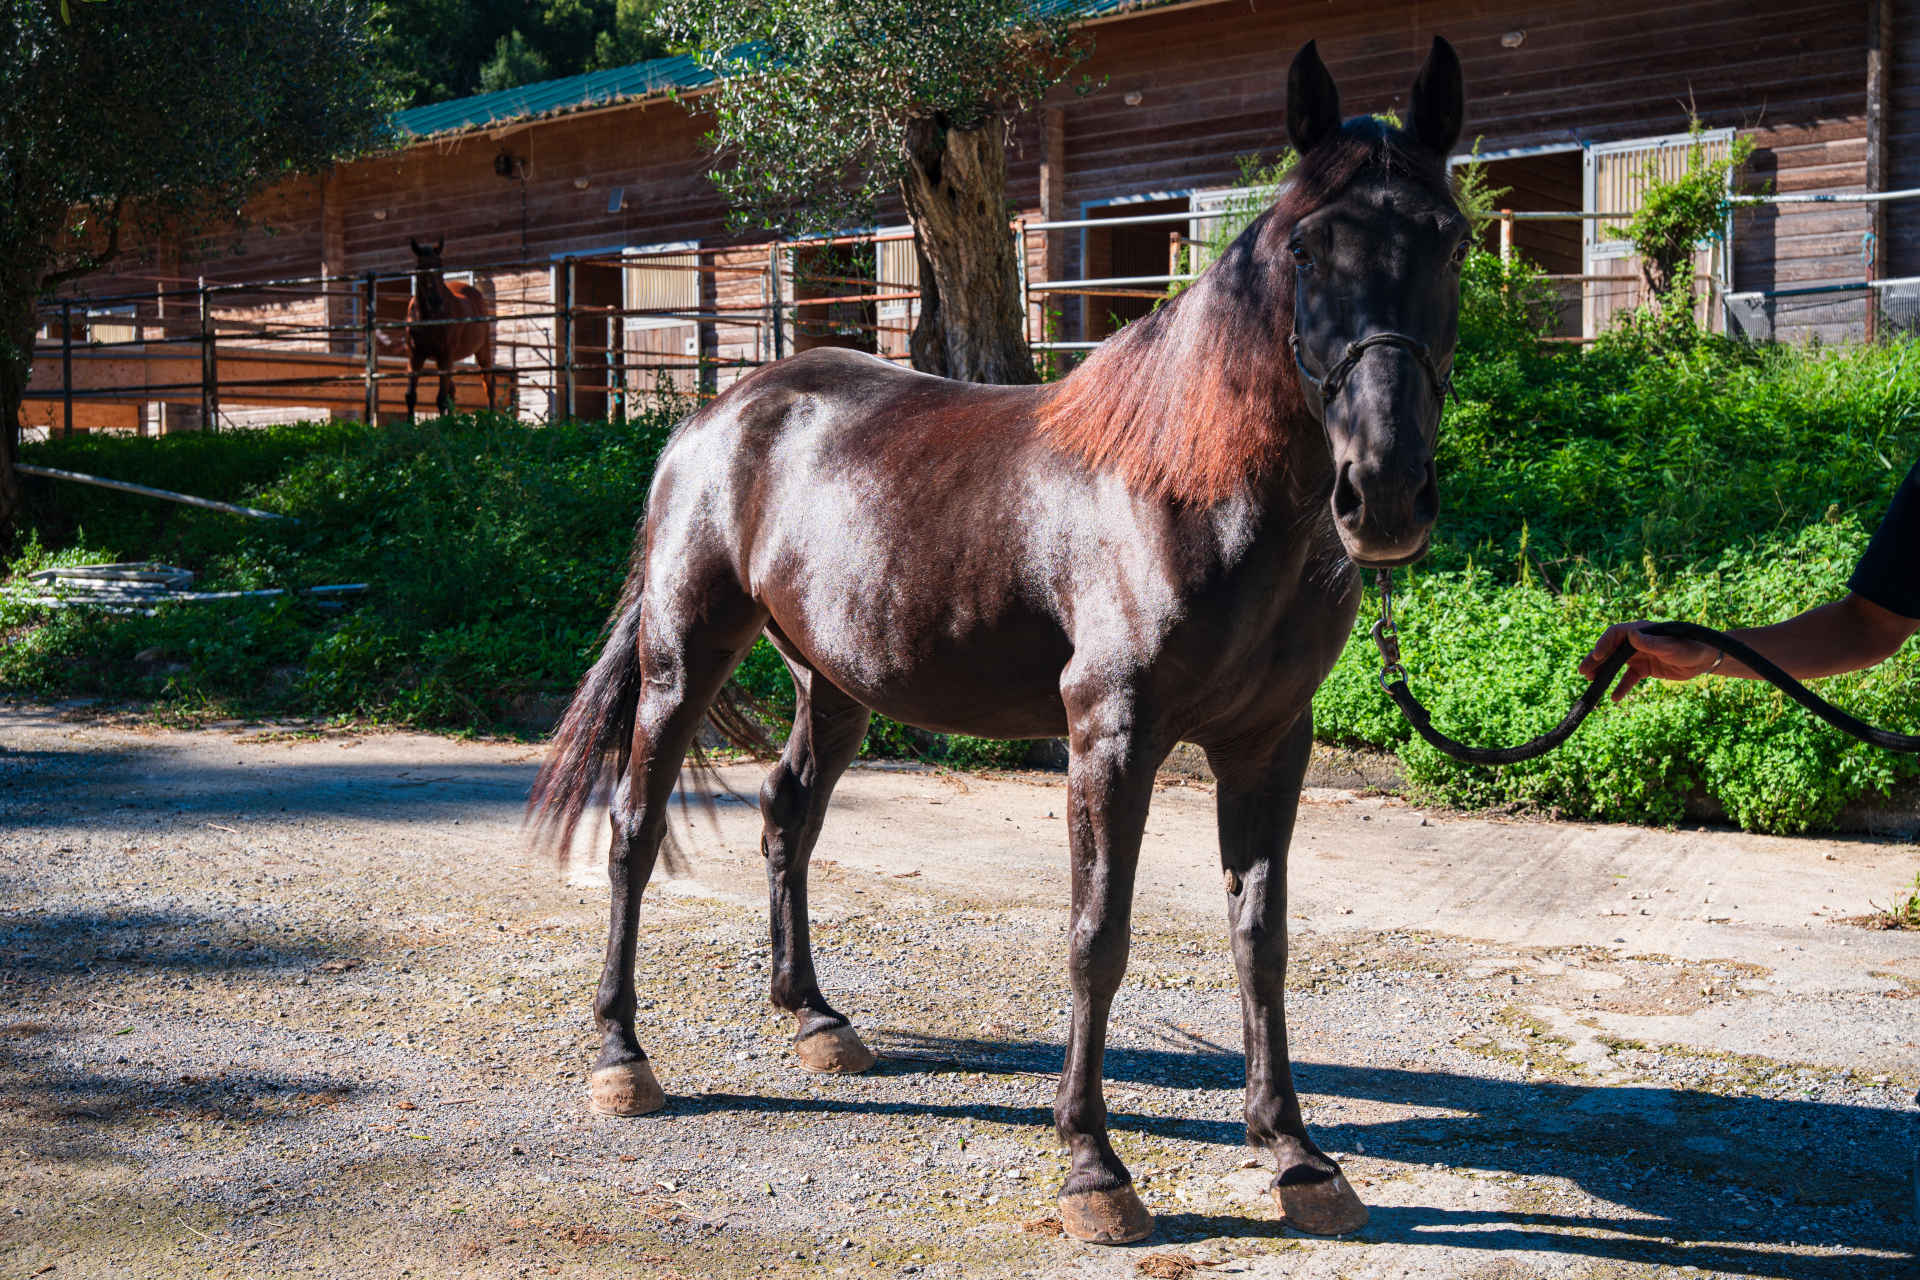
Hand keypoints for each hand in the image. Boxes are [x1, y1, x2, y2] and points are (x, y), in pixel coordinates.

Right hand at [1578, 621, 1721, 702]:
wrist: (1705, 659)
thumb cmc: (1691, 647)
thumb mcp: (1672, 646)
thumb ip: (1652, 643)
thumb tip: (1632, 636)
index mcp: (1641, 631)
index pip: (1616, 634)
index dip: (1604, 643)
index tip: (1596, 656)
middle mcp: (1637, 642)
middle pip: (1611, 649)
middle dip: (1596, 660)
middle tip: (1583, 671)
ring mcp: (1639, 655)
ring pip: (1616, 664)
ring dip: (1603, 672)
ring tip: (1591, 682)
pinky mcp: (1645, 668)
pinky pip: (1629, 678)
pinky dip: (1621, 687)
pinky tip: (1614, 698)